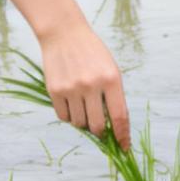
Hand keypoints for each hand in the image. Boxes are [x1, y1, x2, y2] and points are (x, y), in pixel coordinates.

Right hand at [40, 19, 130, 148]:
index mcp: (111, 79)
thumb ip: (113, 96)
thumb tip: (113, 127)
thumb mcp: (110, 69)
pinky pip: (63, 117)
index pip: (119, 117)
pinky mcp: (55, 90)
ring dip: (83, 121)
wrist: (64, 33)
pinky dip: (69, 115)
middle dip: (100, 132)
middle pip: (97, 126)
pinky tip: (71, 102)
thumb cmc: (92, 53)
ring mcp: (72, 88)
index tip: (124, 147)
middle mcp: (92, 85)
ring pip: (79, 123)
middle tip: (100, 128)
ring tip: (83, 106)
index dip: (123, 136)